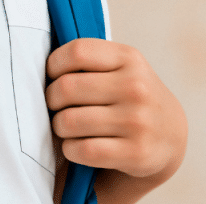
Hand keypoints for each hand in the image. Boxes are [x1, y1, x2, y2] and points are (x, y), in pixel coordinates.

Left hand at [46, 39, 186, 181]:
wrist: (170, 134)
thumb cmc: (128, 95)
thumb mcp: (119, 66)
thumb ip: (86, 60)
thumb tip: (34, 64)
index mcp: (128, 58)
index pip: (76, 52)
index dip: (54, 65)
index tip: (53, 76)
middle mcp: (136, 87)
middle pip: (65, 88)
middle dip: (51, 100)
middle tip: (57, 106)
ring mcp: (138, 121)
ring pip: (69, 121)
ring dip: (59, 127)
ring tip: (67, 127)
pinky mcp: (136, 153)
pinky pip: (82, 150)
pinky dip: (70, 150)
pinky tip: (77, 146)